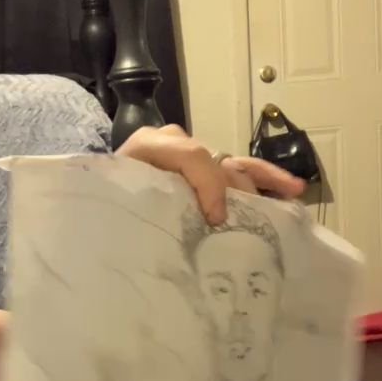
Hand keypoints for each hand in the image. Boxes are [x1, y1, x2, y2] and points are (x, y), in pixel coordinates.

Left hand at [116, 124, 304, 224]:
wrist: (90, 209)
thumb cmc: (102, 213)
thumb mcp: (116, 211)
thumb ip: (144, 214)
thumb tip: (190, 235)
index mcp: (146, 148)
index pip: (190, 155)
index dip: (209, 185)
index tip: (216, 220)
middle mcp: (170, 144)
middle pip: (215, 161)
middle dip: (234, 190)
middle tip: (249, 220)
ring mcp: (188, 154)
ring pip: (231, 163)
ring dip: (262, 180)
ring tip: (291, 193)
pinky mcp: (199, 168)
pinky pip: (235, 168)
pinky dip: (262, 178)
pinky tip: (289, 189)